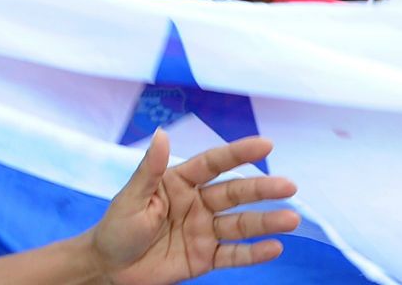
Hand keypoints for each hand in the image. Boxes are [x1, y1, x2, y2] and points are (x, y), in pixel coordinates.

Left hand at [87, 132, 298, 283]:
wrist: (110, 267)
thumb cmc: (117, 227)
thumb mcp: (132, 197)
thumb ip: (150, 169)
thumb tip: (162, 133)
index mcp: (180, 182)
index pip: (214, 164)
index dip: (239, 153)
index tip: (266, 144)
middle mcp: (197, 204)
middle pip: (234, 194)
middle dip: (262, 189)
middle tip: (289, 186)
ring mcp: (203, 231)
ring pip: (240, 224)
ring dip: (266, 221)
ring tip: (291, 219)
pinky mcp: (204, 258)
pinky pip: (233, 255)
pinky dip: (254, 253)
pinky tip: (274, 247)